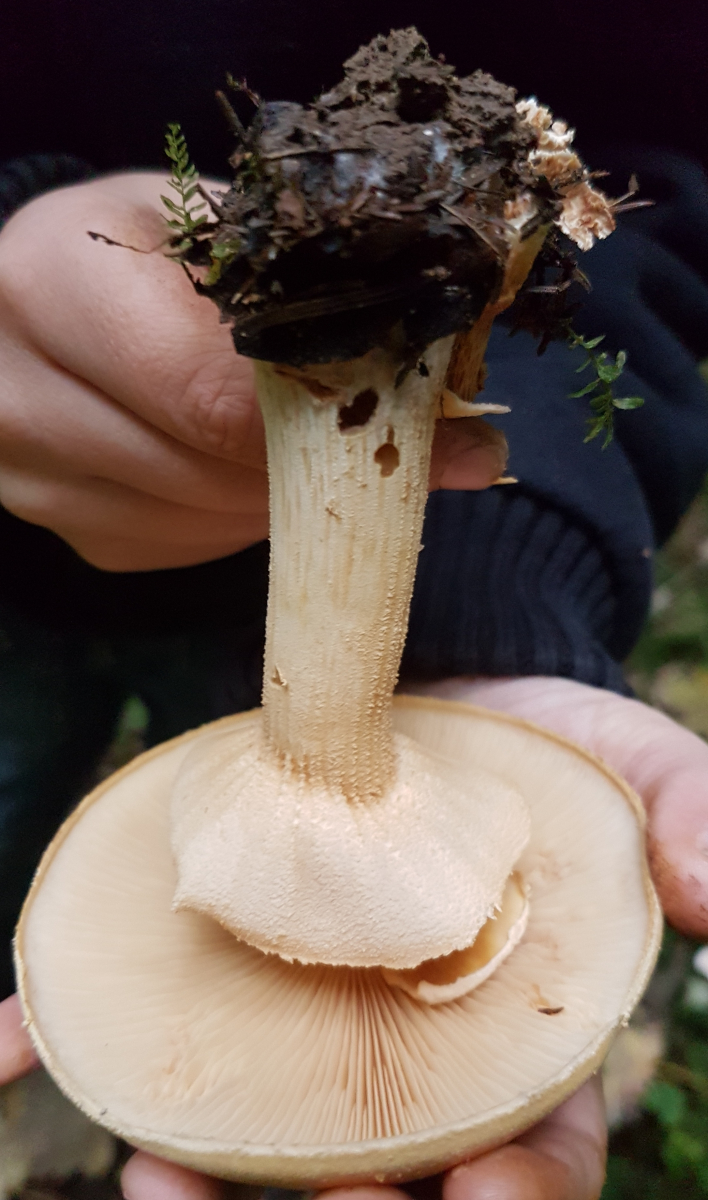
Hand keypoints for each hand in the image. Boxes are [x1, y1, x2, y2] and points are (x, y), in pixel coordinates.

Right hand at [0, 175, 504, 572]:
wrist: (38, 300)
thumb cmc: (140, 248)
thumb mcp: (213, 229)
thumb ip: (315, 297)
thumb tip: (455, 408)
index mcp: (56, 286)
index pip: (209, 392)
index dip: (334, 419)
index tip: (448, 442)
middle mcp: (24, 398)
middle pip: (215, 473)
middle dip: (327, 466)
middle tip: (412, 453)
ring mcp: (39, 485)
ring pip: (216, 522)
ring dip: (292, 495)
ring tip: (319, 442)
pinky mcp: (78, 536)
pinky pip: (198, 546)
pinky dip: (247, 514)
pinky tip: (246, 463)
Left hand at [119, 676, 707, 1198]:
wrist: (432, 684)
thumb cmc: (546, 741)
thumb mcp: (634, 760)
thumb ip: (688, 814)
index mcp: (519, 1039)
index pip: (530, 1157)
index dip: (511, 1197)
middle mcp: (412, 1055)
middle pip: (389, 1184)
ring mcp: (314, 1020)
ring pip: (272, 1147)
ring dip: (219, 1185)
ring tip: (163, 1175)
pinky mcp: (235, 966)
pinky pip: (173, 1041)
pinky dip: (101, 1068)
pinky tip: (43, 1069)